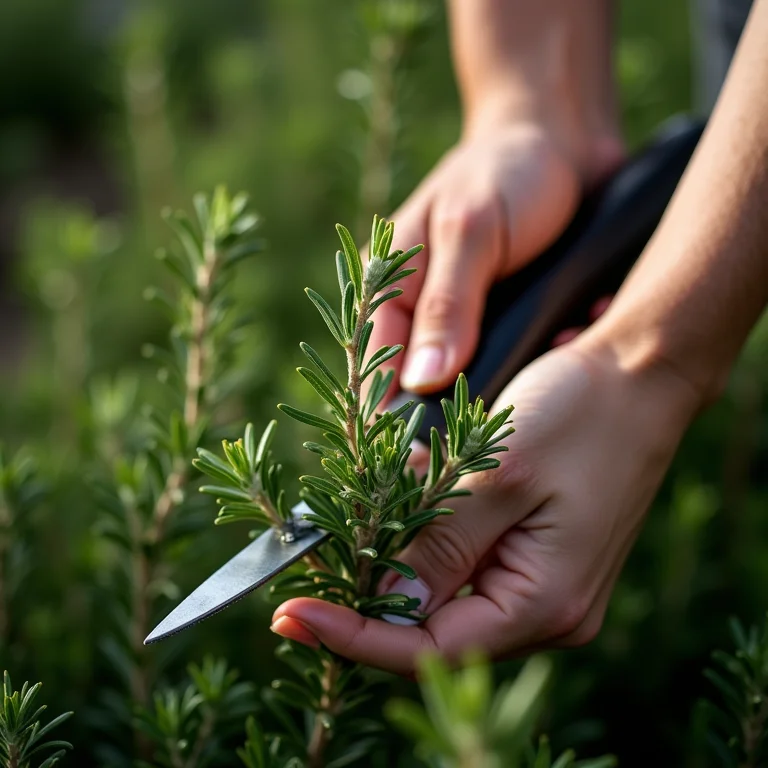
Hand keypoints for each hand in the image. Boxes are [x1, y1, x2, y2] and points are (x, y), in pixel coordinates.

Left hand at [271, 331, 700, 673]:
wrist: (639, 374)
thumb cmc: (585, 414)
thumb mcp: (502, 474)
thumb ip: (439, 542)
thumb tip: (381, 601)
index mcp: (544, 604)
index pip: (428, 650)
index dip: (352, 635)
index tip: (288, 612)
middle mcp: (545, 610)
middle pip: (431, 629)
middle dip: (366, 592)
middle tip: (312, 553)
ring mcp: (539, 584)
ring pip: (442, 595)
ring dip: (392, 557)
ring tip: (356, 511)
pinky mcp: (533, 555)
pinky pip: (462, 564)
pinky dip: (423, 537)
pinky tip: (404, 492)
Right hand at [364, 120, 619, 394]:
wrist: (564, 143)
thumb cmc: (507, 173)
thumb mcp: (473, 232)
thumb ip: (448, 305)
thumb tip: (422, 381)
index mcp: (391, 287)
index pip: (376, 366)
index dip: (394, 412)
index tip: (428, 451)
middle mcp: (422, 311)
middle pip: (425, 385)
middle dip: (470, 396)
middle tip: (516, 395)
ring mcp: (464, 319)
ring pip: (475, 377)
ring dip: (518, 373)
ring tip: (559, 342)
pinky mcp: (502, 321)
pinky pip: (516, 358)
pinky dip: (546, 353)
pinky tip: (574, 329)